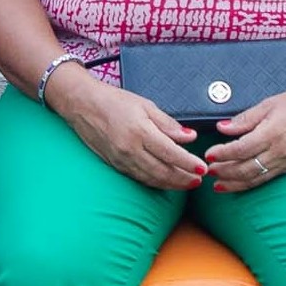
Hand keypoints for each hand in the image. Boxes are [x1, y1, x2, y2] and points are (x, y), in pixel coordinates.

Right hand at [50, 67, 205, 190]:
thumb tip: (189, 136)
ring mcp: (122, 159)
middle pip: (163, 171)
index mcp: (140, 131)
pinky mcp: (116, 165)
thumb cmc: (114, 101)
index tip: (202, 167)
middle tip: (199, 180)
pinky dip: (156, 182)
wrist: (83, 105)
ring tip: (188, 183)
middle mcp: (130, 149)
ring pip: (152, 178)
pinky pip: (140, 178)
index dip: (188, 163)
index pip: (170, 152)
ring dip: (172, 184)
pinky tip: (166, 182)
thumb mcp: (145, 105)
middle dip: (184, 178)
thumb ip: (168, 124)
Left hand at [203, 81, 285, 191]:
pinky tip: (239, 184)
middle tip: (208, 170)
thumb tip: (223, 128)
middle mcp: (280, 151)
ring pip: (256, 178)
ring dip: (234, 183)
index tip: (209, 154)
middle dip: (224, 171)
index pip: (240, 149)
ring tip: (217, 184)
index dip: (222, 153)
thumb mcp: (270, 103)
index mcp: (272, 133)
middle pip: (245, 168)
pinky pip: (268, 178)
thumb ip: (245, 118)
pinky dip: (251, 183)